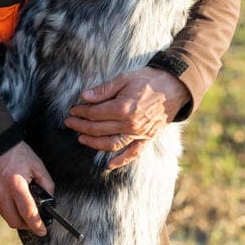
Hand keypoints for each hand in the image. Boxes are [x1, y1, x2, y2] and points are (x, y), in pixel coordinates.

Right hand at [0, 141, 54, 235]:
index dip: (36, 225)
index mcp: (16, 184)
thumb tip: (50, 199)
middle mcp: (1, 192)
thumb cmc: (16, 152)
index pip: (28, 212)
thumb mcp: (37, 164)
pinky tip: (9, 194)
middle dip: (26, 225)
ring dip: (15, 215)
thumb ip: (46, 183)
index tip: (42, 231)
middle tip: (34, 222)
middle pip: (14, 221)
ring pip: (5, 215)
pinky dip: (6, 205)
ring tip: (23, 206)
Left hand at [64, 67, 189, 170]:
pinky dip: (121, 161)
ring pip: (111, 144)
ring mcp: (139, 134)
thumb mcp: (124, 79)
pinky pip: (133, 153)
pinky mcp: (147, 138)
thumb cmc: (149, 80)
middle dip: (81, 126)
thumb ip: (103, 90)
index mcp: (123, 108)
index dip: (80, 112)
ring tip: (81, 139)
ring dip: (93, 143)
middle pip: (99, 129)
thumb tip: (84, 97)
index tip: (72, 110)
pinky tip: (109, 166)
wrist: (175, 87)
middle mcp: (130, 124)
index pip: (94, 114)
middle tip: (70, 123)